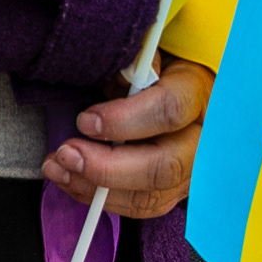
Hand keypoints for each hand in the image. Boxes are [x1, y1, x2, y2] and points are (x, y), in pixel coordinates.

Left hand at [43, 57, 212, 218]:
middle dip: (108, 167)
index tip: (86, 120)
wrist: (173, 90)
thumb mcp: (149, 54)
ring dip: (96, 188)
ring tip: (58, 168)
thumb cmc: (156, 72)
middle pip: (164, 167)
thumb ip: (135, 61)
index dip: (124, 120)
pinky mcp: (174, 191)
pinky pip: (140, 207)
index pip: (170, 111)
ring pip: (151, 196)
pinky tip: (74, 181)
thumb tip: (122, 73)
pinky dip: (102, 199)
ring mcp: (191, 170)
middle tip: (67, 153)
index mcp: (198, 93)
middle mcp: (202, 138)